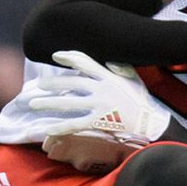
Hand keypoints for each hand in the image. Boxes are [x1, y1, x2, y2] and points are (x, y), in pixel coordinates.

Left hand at [21, 51, 171, 172]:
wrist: (152, 125)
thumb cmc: (143, 104)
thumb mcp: (135, 81)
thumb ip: (121, 69)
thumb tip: (108, 61)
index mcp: (110, 77)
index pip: (85, 62)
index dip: (69, 57)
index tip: (56, 56)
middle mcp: (103, 89)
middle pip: (71, 83)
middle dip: (52, 83)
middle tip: (38, 85)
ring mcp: (100, 106)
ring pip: (68, 103)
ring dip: (48, 103)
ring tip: (34, 104)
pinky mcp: (99, 123)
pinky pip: (75, 124)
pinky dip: (60, 127)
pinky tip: (47, 129)